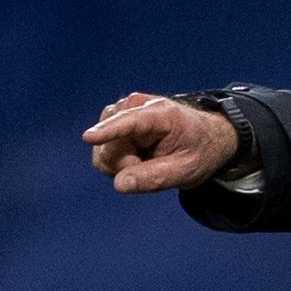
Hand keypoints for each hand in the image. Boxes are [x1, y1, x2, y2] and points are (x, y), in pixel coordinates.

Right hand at [83, 93, 241, 192]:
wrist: (202, 137)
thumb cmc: (198, 151)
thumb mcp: (187, 170)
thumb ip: (155, 178)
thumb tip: (119, 184)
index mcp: (162, 113)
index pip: (130, 122)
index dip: (108, 131)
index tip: (88, 137)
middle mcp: (135, 106)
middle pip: (111, 150)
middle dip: (128, 168)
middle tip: (154, 167)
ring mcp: (120, 113)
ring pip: (103, 154)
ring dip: (123, 166)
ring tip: (148, 160)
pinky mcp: (111, 122)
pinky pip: (102, 155)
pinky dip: (119, 163)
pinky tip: (137, 157)